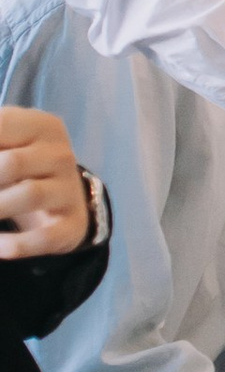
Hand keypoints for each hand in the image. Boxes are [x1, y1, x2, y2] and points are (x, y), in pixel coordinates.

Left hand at [0, 110, 90, 262]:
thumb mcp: (6, 145)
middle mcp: (60, 155)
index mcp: (42, 127)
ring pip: (29, 196)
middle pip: (12, 164)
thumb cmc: (22, 166)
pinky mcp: (71, 225)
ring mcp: (68, 190)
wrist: (63, 198)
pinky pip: (44, 237)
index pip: (1, 127)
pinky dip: (15, 244)